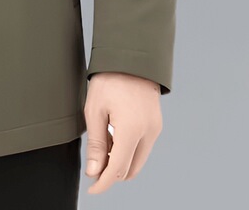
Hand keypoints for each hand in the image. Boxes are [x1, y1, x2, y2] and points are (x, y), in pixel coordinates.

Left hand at [83, 72, 162, 194]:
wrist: (131, 58)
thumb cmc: (110, 79)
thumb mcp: (94, 110)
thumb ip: (95, 143)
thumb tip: (94, 171)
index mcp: (131, 130)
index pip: (117, 169)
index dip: (103, 183)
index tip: (92, 189)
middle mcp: (147, 133)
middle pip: (130, 169)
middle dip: (111, 173)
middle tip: (93, 166)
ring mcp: (154, 129)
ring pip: (138, 160)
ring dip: (120, 162)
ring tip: (101, 146)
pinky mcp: (156, 124)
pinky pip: (142, 147)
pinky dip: (128, 150)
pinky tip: (113, 137)